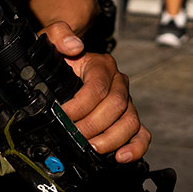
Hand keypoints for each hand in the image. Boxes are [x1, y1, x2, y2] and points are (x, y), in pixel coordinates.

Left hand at [46, 22, 150, 162]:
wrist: (68, 71)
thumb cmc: (60, 61)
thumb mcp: (51, 42)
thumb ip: (58, 34)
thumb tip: (74, 45)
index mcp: (102, 65)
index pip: (97, 87)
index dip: (79, 105)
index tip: (62, 116)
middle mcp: (118, 83)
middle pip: (116, 106)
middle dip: (92, 125)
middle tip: (73, 136)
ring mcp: (126, 102)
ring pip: (130, 122)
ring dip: (111, 139)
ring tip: (91, 149)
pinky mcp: (129, 120)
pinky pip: (141, 134)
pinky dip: (135, 148)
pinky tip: (120, 157)